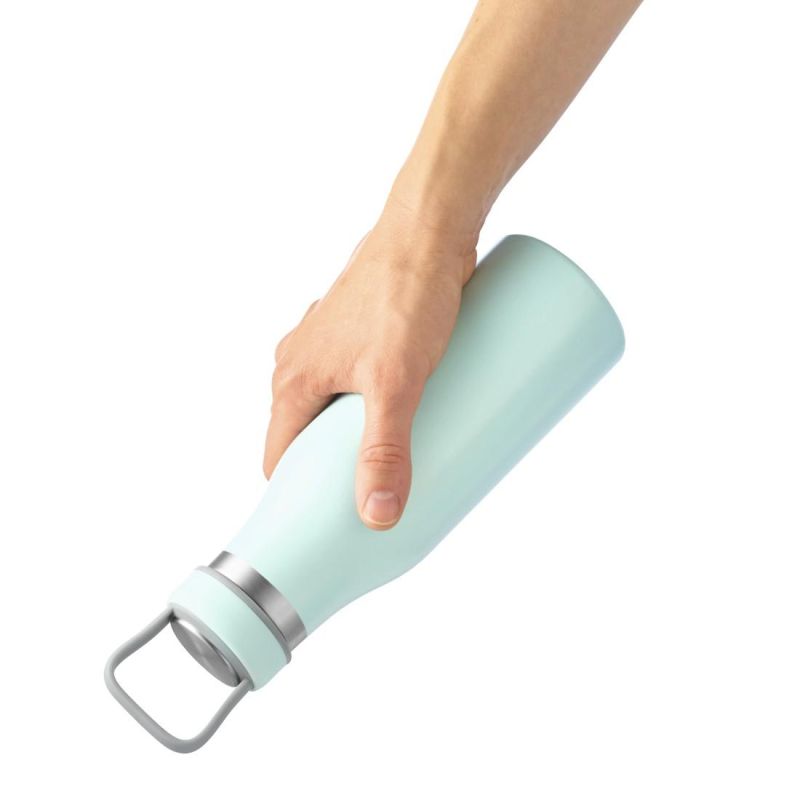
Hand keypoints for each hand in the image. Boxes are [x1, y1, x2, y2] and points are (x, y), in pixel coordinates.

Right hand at [263, 200, 476, 529]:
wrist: (428, 227)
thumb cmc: (404, 293)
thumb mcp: (396, 382)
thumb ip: (385, 449)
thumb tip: (378, 515)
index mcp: (293, 379)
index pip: (280, 458)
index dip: (294, 497)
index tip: (319, 526)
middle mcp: (303, 361)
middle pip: (310, 437)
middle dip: (335, 472)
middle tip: (374, 500)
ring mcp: (334, 345)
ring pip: (338, 408)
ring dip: (360, 438)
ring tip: (398, 463)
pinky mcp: (365, 333)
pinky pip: (361, 383)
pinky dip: (376, 407)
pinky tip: (408, 417)